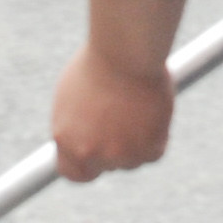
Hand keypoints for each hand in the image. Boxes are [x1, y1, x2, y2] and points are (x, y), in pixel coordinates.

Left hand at [50, 0, 190, 181]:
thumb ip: (77, 125)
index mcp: (65, 139)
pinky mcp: (147, 149)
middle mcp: (89, 152)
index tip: (99, 154)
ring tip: (137, 105)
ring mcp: (119, 154)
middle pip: (108, 165)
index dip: (87, 164)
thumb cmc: (100, 62)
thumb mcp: (74, 96)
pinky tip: (152, 111)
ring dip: (138, 140)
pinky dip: (157, 136)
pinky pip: (155, 152)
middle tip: (125, 121)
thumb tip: (82, 138)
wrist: (125, 50)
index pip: (73, 172)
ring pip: (133, 159)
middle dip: (117, 148)